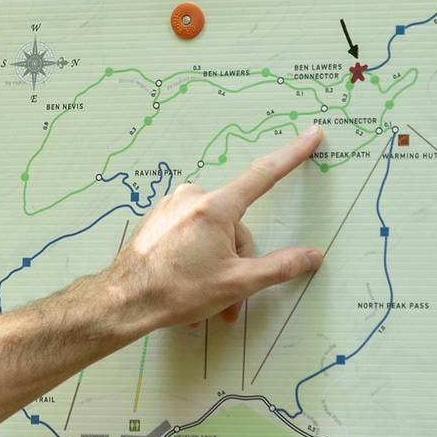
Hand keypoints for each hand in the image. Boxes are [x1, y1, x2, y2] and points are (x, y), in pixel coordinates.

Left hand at [104, 127, 325, 335]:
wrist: (123, 301)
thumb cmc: (176, 291)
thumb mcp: (237, 283)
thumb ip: (280, 267)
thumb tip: (312, 256)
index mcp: (215, 207)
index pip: (264, 175)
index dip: (292, 155)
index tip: (310, 134)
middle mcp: (193, 198)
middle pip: (236, 225)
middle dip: (238, 261)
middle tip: (230, 299)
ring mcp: (173, 206)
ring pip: (214, 232)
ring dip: (217, 265)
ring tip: (206, 300)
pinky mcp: (160, 217)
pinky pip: (192, 233)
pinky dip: (197, 258)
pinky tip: (189, 286)